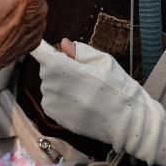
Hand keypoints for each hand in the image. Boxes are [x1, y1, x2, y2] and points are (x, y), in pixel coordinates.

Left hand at [31, 39, 165, 165]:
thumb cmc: (119, 87)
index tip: (40, 45)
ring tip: (82, 91)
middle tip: (81, 74)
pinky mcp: (56, 118)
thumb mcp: (105, 62)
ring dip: (58, 84)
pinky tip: (78, 102)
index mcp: (65, 68)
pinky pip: (50, 101)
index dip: (39, 47)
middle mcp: (54, 86)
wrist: (127, 122)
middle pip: (46, 69)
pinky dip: (59, 99)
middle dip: (58, 67)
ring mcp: (54, 104)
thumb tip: (63, 44)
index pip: (40, 52)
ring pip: (48, 86)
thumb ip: (81, 51)